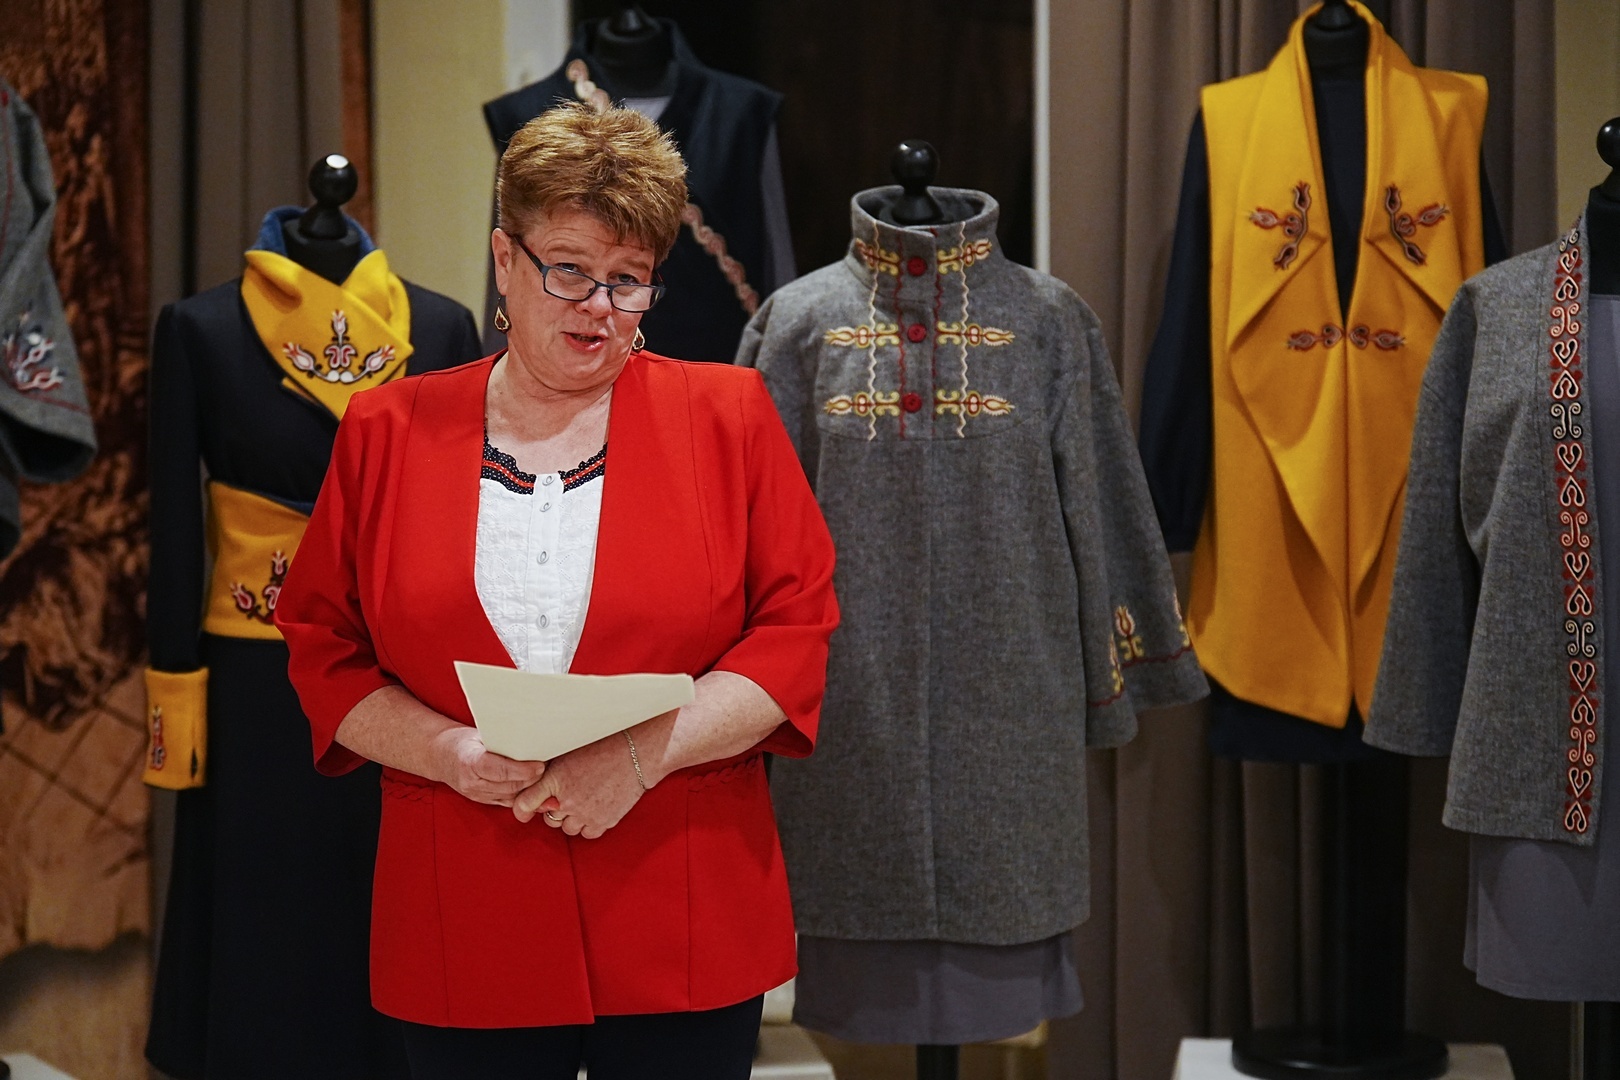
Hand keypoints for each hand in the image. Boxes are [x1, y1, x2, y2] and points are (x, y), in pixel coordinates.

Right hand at [431, 725, 544, 806]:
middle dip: (531, 778)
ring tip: (545, 774)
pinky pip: (507, 801)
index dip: (521, 770)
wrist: (440, 755)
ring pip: (511, 796)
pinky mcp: (482, 800)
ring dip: (529, 787)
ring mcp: (476, 795)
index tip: (540, 765)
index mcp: (469, 762)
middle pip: (509, 785)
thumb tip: (530, 737)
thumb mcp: (477, 735)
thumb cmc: (461, 740)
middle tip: (548, 766)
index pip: (499, 770)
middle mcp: (471, 783)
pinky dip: (522, 794)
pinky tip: (533, 785)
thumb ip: (501, 740)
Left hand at [513, 732, 643, 837]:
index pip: (525, 803)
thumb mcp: (569, 752)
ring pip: (566, 828)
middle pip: (547, 818)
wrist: (637, 753)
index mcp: (555, 779)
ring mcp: (585, 813)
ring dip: (571, 818)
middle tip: (567, 795)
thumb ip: (550, 771)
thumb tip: (533, 782)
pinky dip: (588, 825)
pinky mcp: (603, 822)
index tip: (525, 809)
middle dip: (554, 809)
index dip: (522, 809)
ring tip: (584, 800)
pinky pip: (586, 834)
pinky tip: (594, 809)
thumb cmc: (605, 746)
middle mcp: (567, 800)